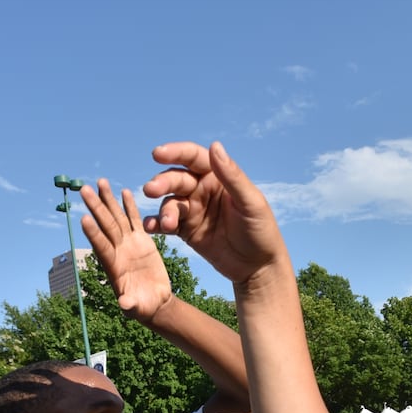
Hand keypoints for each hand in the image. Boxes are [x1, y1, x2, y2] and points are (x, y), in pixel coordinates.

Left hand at [79, 177, 172, 325]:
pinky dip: (129, 206)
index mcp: (114, 266)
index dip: (93, 233)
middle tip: (83, 189)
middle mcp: (118, 251)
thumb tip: (124, 305)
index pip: (102, 246)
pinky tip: (123, 192)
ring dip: (108, 200)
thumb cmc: (143, 306)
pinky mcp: (141, 240)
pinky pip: (133, 220)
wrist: (153, 300)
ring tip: (100, 182)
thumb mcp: (137, 308)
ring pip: (116, 218)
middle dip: (95, 207)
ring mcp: (128, 244)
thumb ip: (129, 305)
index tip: (84, 218)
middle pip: (105, 226)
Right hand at [139, 142, 286, 283]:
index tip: (158, 154)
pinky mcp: (186, 230)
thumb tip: (214, 145)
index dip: (175, 152)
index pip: (193, 158)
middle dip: (162, 183)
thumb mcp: (250, 203)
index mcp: (218, 176)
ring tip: (167, 223)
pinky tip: (150, 227)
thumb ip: (232, 176)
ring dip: (164, 210)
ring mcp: (192, 210)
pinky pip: (166, 223)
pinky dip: (156, 223)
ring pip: (170, 202)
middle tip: (151, 189)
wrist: (258, 267)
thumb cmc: (261, 230)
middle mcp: (202, 189)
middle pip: (176, 179)